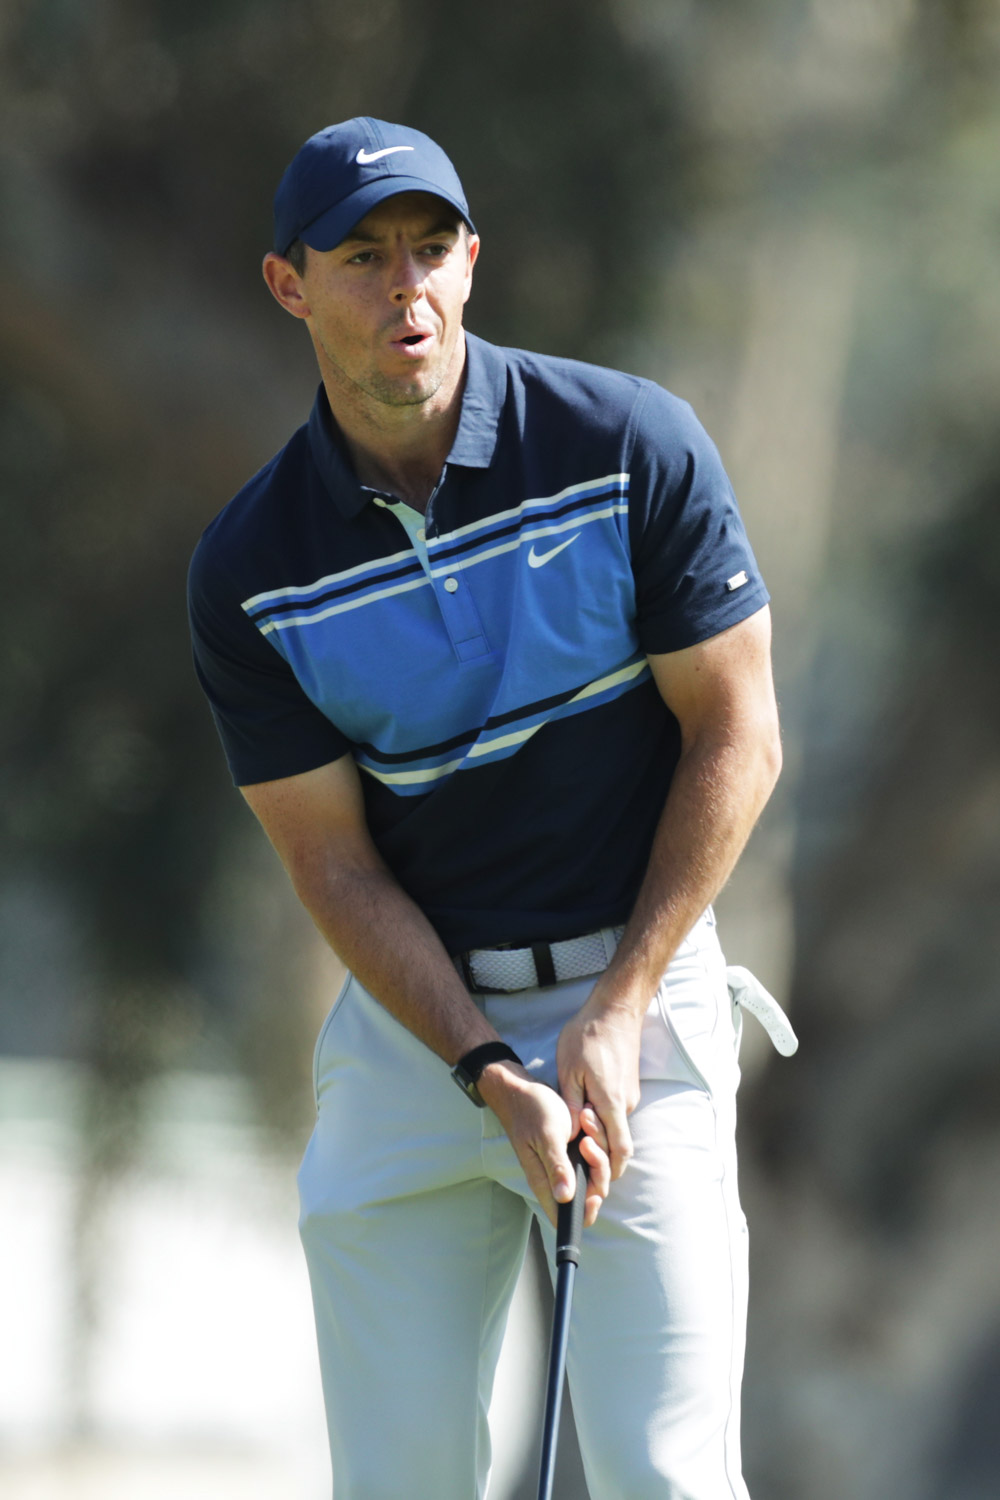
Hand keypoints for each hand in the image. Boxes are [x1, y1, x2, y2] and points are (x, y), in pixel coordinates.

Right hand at [477, 1062, 610, 1226]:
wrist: (521, 1090)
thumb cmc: (532, 1110)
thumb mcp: (547, 1135)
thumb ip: (556, 1167)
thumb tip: (565, 1197)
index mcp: (545, 1180)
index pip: (567, 1216)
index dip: (586, 1210)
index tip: (595, 1190)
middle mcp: (555, 1177)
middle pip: (589, 1192)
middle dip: (598, 1169)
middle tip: (587, 1141)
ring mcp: (563, 1165)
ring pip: (593, 1173)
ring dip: (598, 1150)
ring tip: (587, 1123)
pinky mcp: (569, 1153)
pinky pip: (591, 1157)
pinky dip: (596, 1142)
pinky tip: (588, 1123)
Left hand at [556, 989, 644, 1182]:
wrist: (614, 1009)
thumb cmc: (588, 1036)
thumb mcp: (569, 1071)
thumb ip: (572, 1107)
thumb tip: (572, 1136)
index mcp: (612, 1103)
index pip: (618, 1151)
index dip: (605, 1169)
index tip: (585, 1167)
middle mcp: (626, 1104)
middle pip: (617, 1145)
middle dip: (598, 1155)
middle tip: (575, 1150)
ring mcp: (629, 1095)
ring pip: (616, 1128)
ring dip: (598, 1135)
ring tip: (576, 1125)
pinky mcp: (627, 1087)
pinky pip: (615, 1114)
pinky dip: (602, 1122)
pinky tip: (583, 1112)